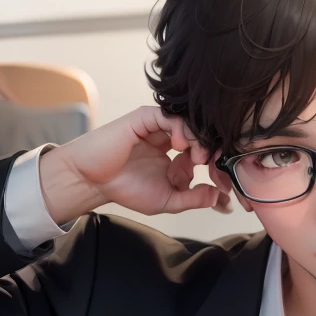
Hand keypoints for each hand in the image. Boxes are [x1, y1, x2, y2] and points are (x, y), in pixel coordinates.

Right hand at [37, 106, 232, 224]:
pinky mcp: (145, 119)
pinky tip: (179, 144)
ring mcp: (158, 128)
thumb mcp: (166, 201)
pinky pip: (168, 115)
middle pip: (200, 136)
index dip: (215, 164)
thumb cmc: (125, 189)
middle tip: (213, 164)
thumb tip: (217, 196)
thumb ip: (192, 198)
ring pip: (188, 123)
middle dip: (210, 149)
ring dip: (198, 138)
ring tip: (198, 156)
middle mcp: (169, 140)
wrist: (93, 181)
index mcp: (176, 159)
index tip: (222, 178)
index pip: (204, 154)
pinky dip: (179, 126)